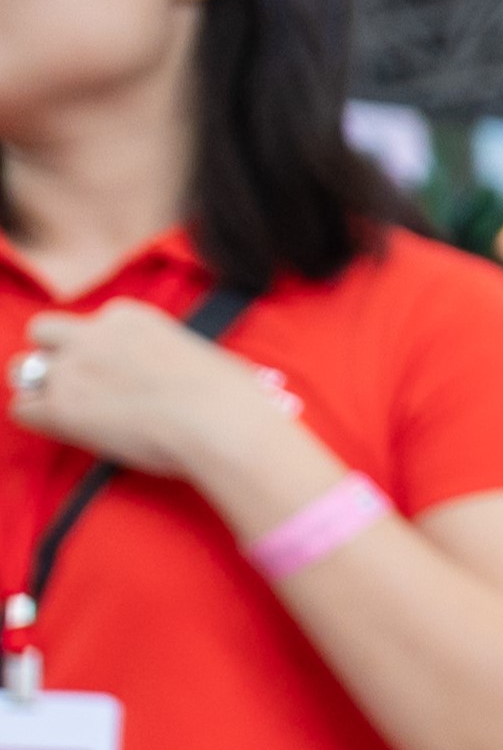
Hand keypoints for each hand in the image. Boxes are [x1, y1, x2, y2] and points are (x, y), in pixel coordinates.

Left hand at [13, 301, 314, 492]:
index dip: (100, 350)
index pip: (90, 323)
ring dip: (42, 389)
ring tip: (74, 413)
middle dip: (56, 357)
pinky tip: (68, 432)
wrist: (223, 424)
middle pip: (45, 333)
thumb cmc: (232, 397)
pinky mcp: (63, 407)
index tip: (121, 374)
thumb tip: (193, 372)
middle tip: (84, 388)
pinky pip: (23, 409)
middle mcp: (92, 335)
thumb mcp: (205, 356)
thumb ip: (177, 355)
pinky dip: (39, 420)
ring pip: (26, 370)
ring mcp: (73, 370)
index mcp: (128, 316)